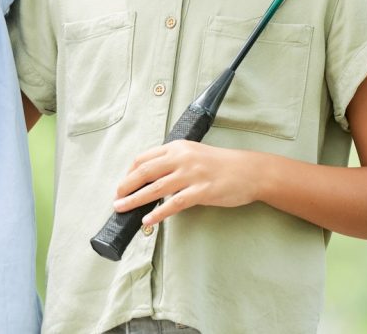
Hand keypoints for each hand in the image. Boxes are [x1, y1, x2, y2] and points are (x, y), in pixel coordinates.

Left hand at [113, 140, 260, 226]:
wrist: (250, 171)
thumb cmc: (221, 164)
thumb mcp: (194, 154)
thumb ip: (173, 162)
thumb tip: (151, 177)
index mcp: (177, 147)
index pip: (144, 158)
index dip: (129, 172)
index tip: (123, 185)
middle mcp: (181, 157)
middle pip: (145, 171)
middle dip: (126, 186)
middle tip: (116, 198)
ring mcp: (192, 174)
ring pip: (155, 188)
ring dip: (135, 200)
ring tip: (122, 209)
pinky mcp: (202, 191)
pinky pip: (174, 203)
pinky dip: (158, 213)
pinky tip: (148, 220)